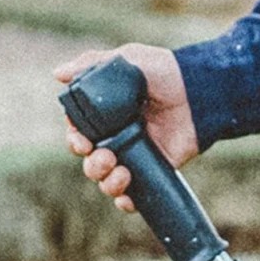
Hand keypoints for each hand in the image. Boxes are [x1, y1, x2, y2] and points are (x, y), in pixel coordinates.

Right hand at [54, 44, 198, 213]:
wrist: (201, 90)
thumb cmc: (166, 71)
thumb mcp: (128, 59)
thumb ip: (92, 64)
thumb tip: (57, 74)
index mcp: (107, 113)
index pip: (79, 133)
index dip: (75, 140)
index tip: (82, 141)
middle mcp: (118, 136)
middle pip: (90, 161)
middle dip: (91, 165)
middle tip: (104, 156)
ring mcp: (136, 154)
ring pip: (107, 180)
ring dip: (107, 182)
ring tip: (121, 172)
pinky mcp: (154, 169)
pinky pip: (134, 194)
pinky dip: (126, 201)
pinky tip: (127, 197)